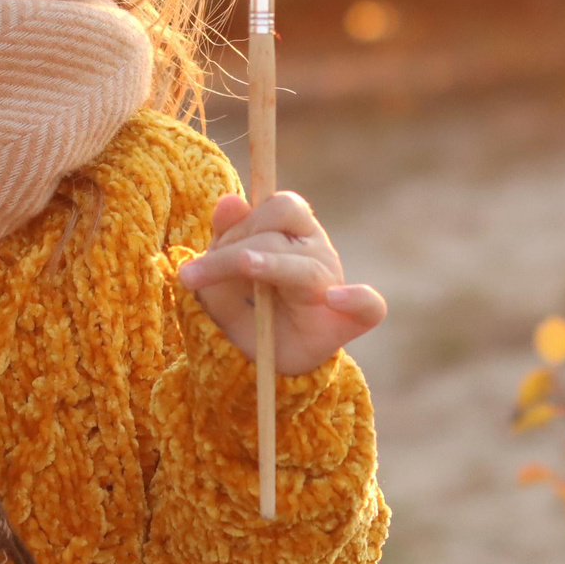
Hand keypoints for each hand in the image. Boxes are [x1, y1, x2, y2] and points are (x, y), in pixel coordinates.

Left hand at [175, 191, 386, 375]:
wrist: (259, 362)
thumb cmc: (243, 309)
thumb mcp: (221, 275)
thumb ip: (225, 238)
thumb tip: (230, 201)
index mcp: (294, 232)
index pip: (281, 206)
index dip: (243, 221)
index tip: (206, 250)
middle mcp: (318, 253)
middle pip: (286, 226)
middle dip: (235, 247)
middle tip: (194, 277)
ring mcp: (335, 285)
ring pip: (304, 266)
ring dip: (268, 266)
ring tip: (244, 267)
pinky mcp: (348, 322)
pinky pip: (370, 307)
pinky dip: (356, 300)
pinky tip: (332, 298)